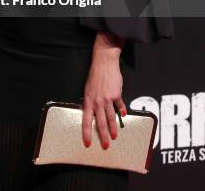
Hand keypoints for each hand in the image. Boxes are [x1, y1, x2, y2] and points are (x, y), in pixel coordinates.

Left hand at [82, 32, 126, 149]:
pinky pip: (119, 105)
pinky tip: (123, 115)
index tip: (87, 143)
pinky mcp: (116, 94)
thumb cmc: (95, 76)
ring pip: (110, 117)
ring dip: (112, 128)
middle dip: (102, 135)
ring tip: (115, 136)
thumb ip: (90, 101)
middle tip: (105, 145)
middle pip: (100, 122)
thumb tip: (91, 112)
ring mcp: (107, 98)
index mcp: (88, 100)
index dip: (86, 133)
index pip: (86, 120)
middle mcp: (97, 101)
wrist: (104, 63)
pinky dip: (122, 110)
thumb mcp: (88, 89)